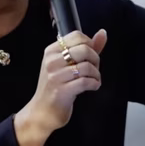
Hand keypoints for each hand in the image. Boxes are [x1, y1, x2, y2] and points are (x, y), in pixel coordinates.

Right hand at [14, 29, 107, 145]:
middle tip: (93, 70)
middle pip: (84, 49)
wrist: (42, 112)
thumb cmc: (56, 87)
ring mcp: (55, 76)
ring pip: (86, 66)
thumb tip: (102, 33)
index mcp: (51, 51)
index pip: (77, 36)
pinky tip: (92, 87)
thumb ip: (87, 48)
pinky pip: (86, 82)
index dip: (90, 45)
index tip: (89, 57)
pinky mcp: (61, 90)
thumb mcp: (67, 64)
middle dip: (95, 60)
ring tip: (93, 80)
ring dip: (96, 75)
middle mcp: (51, 61)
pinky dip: (94, 84)